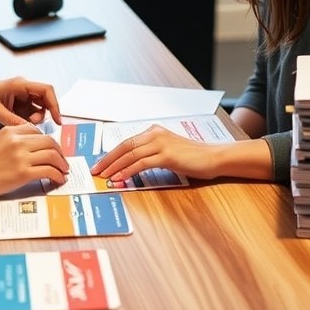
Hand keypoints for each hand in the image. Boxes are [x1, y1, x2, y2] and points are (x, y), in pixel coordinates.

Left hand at [0, 76, 60, 126]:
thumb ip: (11, 120)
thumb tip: (28, 131)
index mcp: (19, 84)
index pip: (46, 90)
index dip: (54, 104)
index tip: (57, 119)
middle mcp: (23, 88)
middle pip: (45, 99)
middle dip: (45, 113)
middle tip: (36, 124)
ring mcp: (21, 95)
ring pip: (39, 106)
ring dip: (36, 117)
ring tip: (25, 124)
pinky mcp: (18, 103)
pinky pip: (30, 111)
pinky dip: (29, 118)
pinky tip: (21, 124)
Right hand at [0, 124, 68, 200]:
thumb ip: (14, 141)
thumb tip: (32, 149)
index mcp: (11, 131)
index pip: (37, 131)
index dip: (48, 141)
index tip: (51, 149)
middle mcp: (18, 141)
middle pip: (49, 141)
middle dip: (59, 152)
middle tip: (61, 161)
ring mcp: (21, 157)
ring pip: (52, 155)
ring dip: (61, 164)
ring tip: (62, 171)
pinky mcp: (23, 173)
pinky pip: (48, 171)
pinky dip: (57, 175)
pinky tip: (57, 179)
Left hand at [91, 125, 221, 181]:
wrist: (214, 157)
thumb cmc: (194, 157)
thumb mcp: (169, 151)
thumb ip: (152, 154)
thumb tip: (132, 166)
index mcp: (154, 132)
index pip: (127, 142)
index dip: (111, 153)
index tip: (100, 163)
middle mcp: (155, 134)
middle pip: (124, 146)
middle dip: (107, 159)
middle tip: (95, 170)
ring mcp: (161, 143)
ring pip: (130, 154)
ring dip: (114, 166)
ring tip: (103, 176)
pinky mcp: (166, 155)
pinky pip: (141, 163)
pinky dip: (127, 171)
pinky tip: (119, 178)